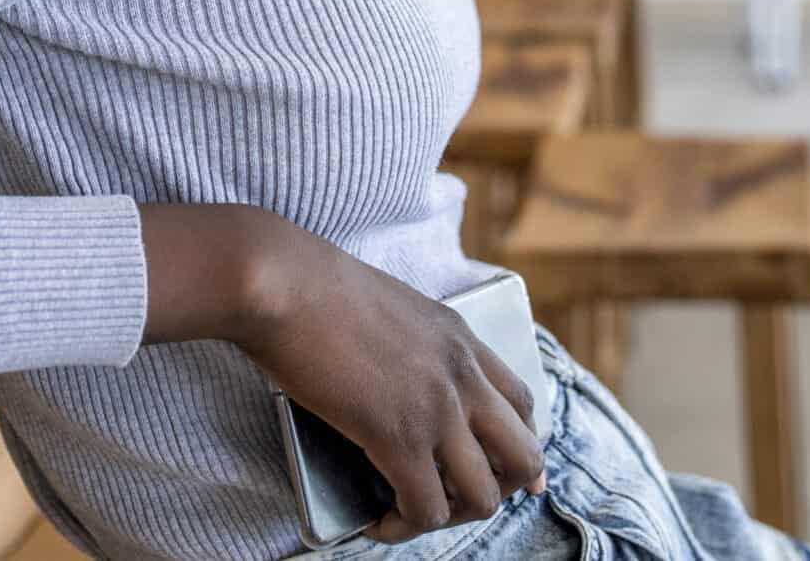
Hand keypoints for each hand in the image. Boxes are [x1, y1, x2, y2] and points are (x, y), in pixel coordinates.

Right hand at [138, 205, 544, 541]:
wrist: (284, 284)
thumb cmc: (315, 288)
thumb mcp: (392, 307)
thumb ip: (413, 345)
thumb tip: (402, 384)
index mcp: (461, 339)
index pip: (522, 403)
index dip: (521, 448)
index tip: (510, 477)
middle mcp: (462, 374)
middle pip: (524, 456)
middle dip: (502, 490)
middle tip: (459, 501)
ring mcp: (436, 408)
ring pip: (483, 497)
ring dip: (451, 516)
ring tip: (411, 512)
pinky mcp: (399, 437)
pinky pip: (425, 509)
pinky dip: (403, 526)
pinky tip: (378, 520)